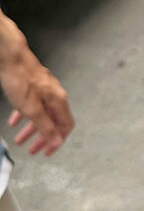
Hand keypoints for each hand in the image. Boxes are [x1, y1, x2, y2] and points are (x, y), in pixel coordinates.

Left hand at [0, 18, 73, 155]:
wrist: (11, 58)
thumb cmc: (22, 79)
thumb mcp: (32, 109)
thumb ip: (45, 126)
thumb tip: (57, 141)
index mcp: (59, 101)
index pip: (65, 126)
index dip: (57, 141)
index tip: (48, 152)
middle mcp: (55, 96)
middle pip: (53, 122)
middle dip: (42, 138)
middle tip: (33, 149)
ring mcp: (45, 90)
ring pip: (42, 114)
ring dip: (31, 129)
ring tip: (20, 139)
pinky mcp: (35, 87)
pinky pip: (33, 105)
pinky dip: (25, 116)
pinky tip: (15, 120)